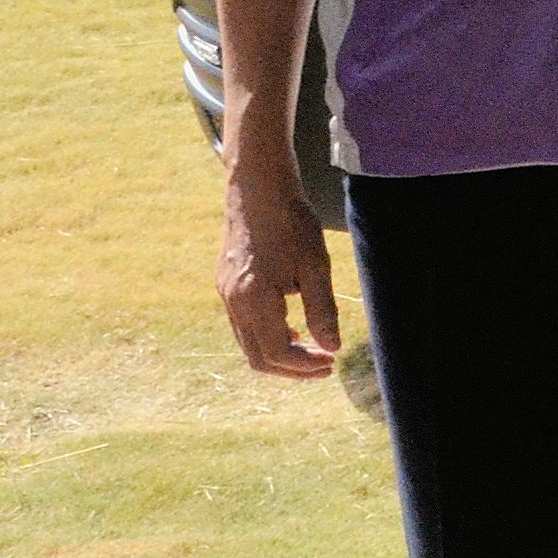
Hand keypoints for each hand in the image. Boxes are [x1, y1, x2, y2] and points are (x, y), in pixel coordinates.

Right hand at [218, 164, 345, 377]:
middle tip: (324, 364)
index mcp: (254, 299)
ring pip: (248, 343)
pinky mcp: (225, 284)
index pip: (277, 353)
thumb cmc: (292, 222)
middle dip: (292, 368)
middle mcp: (233, 301)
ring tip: (313, 348)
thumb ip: (322, 310)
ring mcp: (225, 293)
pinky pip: (243, 325)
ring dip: (279, 353)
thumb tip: (332, 347)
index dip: (305, 366)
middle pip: (257, 357)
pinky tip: (293, 327)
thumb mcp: (316, 266)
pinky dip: (267, 335)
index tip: (331, 362)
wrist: (259, 189)